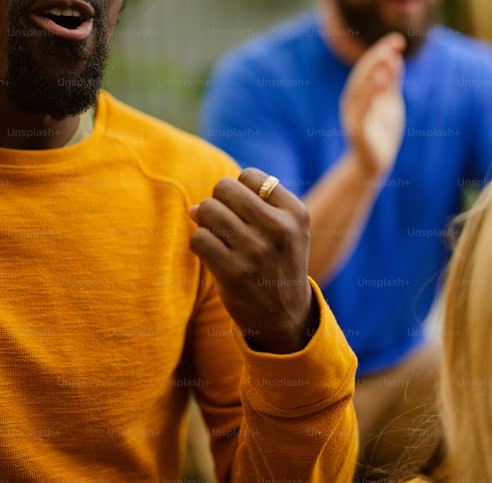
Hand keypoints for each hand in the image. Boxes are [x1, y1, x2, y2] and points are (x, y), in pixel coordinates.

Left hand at [189, 168, 316, 353]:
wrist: (286, 315)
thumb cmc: (277, 264)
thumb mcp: (285, 229)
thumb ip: (249, 207)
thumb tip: (196, 207)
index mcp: (295, 212)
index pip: (249, 176)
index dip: (239, 190)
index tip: (246, 211)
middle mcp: (279, 228)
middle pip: (224, 188)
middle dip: (218, 202)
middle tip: (226, 224)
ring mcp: (256, 251)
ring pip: (207, 210)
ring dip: (205, 222)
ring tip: (218, 238)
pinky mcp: (234, 272)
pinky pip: (199, 238)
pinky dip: (199, 243)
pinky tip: (212, 254)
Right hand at [340, 32, 405, 177]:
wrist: (374, 163)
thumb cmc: (381, 131)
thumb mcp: (389, 102)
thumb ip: (391, 82)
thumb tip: (395, 57)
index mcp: (360, 93)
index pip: (369, 67)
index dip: (382, 52)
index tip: (398, 39)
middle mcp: (353, 101)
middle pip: (363, 74)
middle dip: (378, 57)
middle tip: (394, 43)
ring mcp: (354, 116)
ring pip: (360, 90)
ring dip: (373, 73)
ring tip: (387, 59)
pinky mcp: (358, 131)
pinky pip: (363, 111)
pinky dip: (371, 95)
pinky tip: (381, 82)